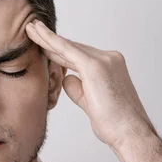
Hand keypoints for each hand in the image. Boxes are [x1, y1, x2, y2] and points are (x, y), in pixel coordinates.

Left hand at [26, 20, 155, 148]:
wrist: (130, 133)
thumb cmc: (114, 124)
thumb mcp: (91, 103)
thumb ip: (79, 89)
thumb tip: (67, 79)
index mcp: (110, 66)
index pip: (79, 56)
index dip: (59, 50)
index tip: (43, 45)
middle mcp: (109, 59)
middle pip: (73, 48)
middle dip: (50, 40)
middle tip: (32, 29)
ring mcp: (104, 60)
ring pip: (68, 47)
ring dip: (47, 37)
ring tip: (30, 28)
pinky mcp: (95, 66)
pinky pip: (66, 50)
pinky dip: (51, 41)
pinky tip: (38, 34)